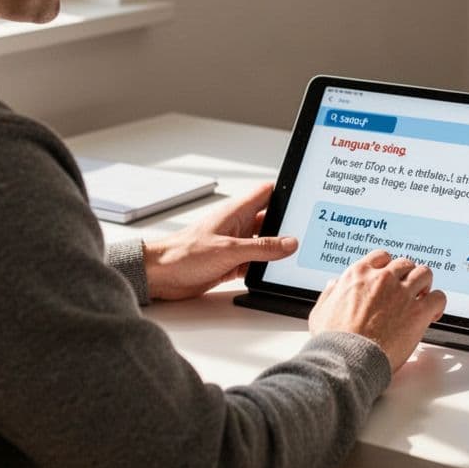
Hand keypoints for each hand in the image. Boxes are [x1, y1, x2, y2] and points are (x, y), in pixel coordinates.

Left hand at [142, 183, 298, 300]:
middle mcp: (237, 226)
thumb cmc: (183, 254)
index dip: (286, 192)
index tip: (305, 196)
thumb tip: (289, 243)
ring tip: (295, 255)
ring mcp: (235, 244)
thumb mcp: (230, 250)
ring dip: (276, 251)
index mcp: (236, 212)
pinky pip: (255, 262)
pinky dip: (265, 267)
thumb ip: (262, 247)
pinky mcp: (231, 262)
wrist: (161, 275)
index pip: (267, 193)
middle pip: (271, 220)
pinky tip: (274, 271)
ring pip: (265, 243)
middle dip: (287, 227)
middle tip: (307, 233)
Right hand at [308, 250, 446, 371]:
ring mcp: (402, 293)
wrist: (347, 359)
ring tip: (423, 297)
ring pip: (424, 274)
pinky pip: (438, 297)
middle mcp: (383, 278)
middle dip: (407, 276)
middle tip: (407, 290)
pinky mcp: (418, 311)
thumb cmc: (333, 340)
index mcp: (359, 274)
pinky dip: (438, 303)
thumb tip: (334, 284)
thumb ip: (329, 294)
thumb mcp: (321, 311)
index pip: (381, 257)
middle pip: (405, 264)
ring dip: (425, 284)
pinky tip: (433, 313)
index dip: (388, 267)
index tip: (390, 278)